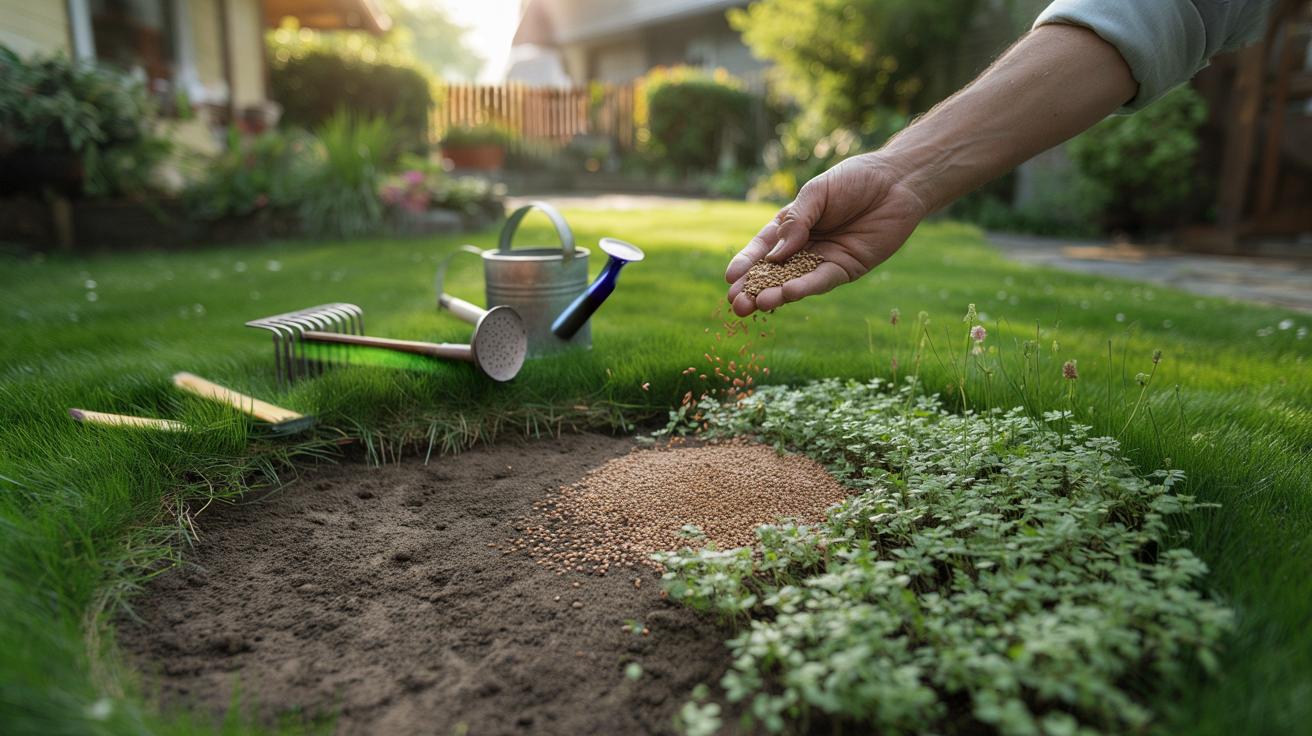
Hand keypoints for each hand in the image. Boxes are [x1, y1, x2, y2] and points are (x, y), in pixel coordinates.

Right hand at [725, 153, 929, 316]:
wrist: (897, 182)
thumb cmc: (854, 180)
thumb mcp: (817, 193)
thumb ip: (796, 222)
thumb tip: (774, 256)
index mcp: (791, 225)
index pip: (763, 247)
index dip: (747, 263)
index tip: (731, 278)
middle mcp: (804, 246)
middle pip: (773, 271)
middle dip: (754, 288)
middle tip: (737, 305)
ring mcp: (823, 260)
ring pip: (793, 281)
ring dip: (774, 294)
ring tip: (756, 306)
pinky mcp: (845, 269)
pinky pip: (821, 281)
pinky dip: (804, 288)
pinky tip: (787, 294)